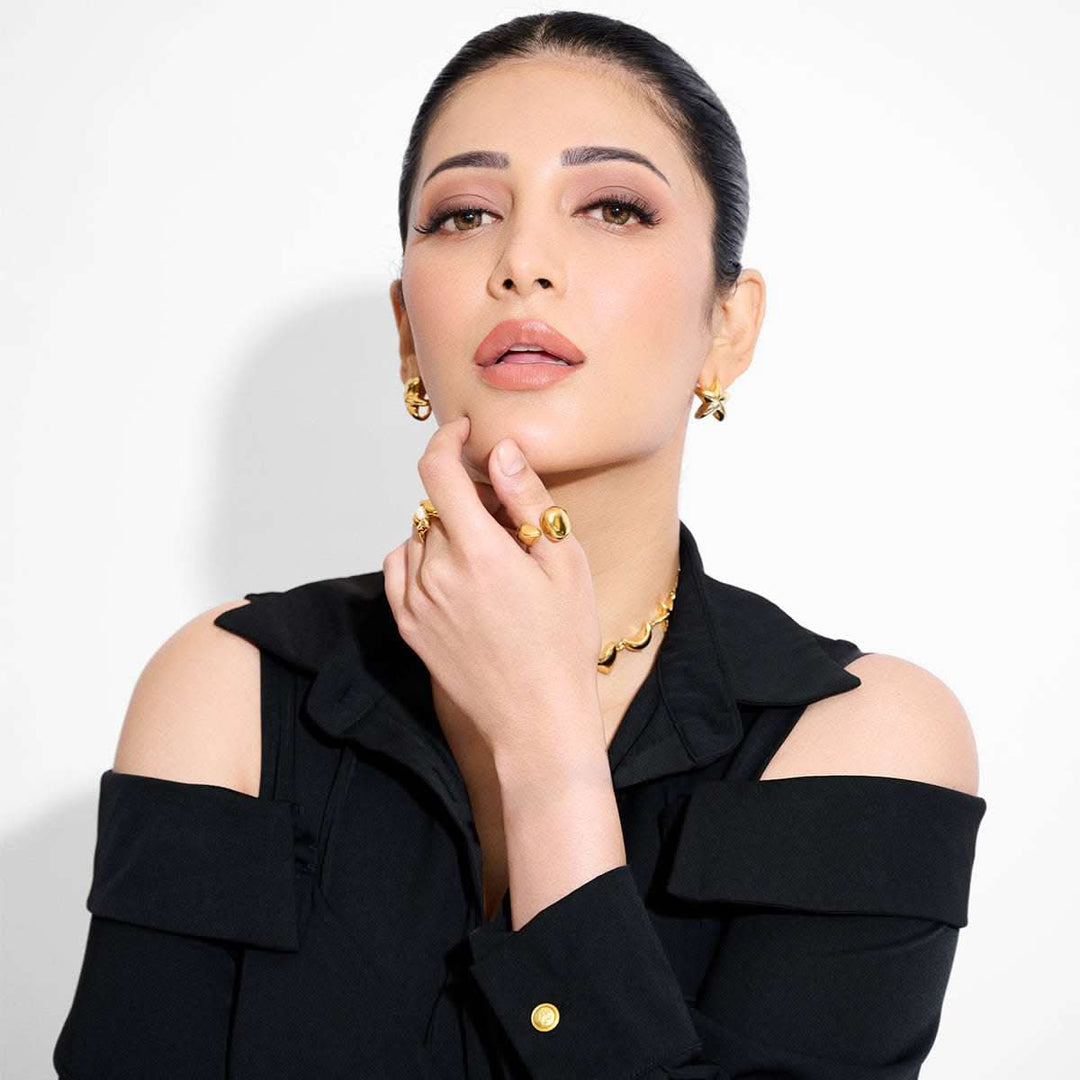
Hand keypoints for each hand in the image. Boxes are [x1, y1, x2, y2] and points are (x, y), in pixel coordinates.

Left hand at [382, 416, 606, 779]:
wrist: (535, 717)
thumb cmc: (561, 642)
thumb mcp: (562, 562)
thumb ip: (527, 499)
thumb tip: (501, 450)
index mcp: (477, 551)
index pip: (437, 471)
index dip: (447, 440)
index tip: (463, 433)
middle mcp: (436, 571)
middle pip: (436, 504)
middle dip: (467, 498)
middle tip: (507, 522)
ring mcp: (416, 600)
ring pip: (419, 534)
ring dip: (447, 530)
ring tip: (488, 558)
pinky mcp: (407, 623)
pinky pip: (401, 567)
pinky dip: (423, 558)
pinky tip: (457, 575)